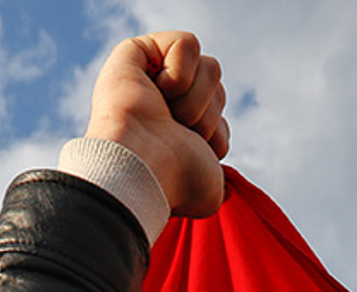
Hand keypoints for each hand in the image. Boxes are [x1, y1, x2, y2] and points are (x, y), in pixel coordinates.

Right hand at [86, 31, 227, 217]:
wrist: (142, 169)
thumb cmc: (173, 183)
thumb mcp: (212, 180)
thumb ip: (216, 160)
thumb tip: (210, 151)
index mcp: (179, 129)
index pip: (220, 112)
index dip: (216, 132)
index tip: (190, 152)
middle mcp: (164, 102)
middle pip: (217, 85)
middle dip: (207, 112)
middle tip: (177, 131)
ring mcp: (150, 76)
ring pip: (210, 67)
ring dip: (196, 98)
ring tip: (166, 116)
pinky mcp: (137, 51)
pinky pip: (187, 43)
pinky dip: (182, 71)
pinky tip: (157, 91)